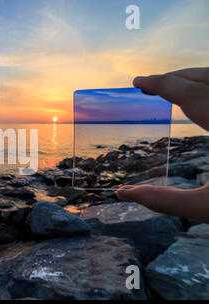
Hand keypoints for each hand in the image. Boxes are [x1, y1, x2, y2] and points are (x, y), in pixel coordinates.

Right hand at [116, 67, 208, 221]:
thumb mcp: (208, 207)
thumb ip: (164, 201)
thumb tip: (123, 193)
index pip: (190, 94)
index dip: (161, 84)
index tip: (139, 80)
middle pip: (207, 78)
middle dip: (175, 76)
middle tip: (150, 84)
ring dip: (195, 77)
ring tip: (172, 86)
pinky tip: (200, 98)